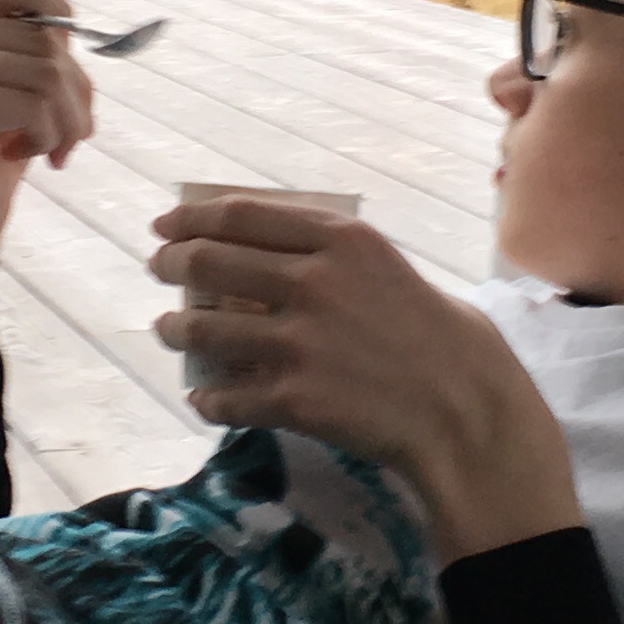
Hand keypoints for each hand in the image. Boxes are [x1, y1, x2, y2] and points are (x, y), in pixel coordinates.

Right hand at [0, 0, 92, 361]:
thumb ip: (2, 2)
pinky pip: (39, 100)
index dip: (61, 24)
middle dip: (74, 90)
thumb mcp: (7, 67)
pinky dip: (51, 137)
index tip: (59, 75)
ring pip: (50, 69)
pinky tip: (23, 159)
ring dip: (69, 119)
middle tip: (62, 134)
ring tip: (48, 148)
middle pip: (45, 32)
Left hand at [151, 195, 581, 561]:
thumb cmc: (436, 335)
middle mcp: (315, 282)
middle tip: (159, 267)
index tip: (167, 222)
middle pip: (211, 262)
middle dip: (171, 263)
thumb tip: (257, 251)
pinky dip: (207, 399)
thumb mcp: (390, 268)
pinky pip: (227, 397)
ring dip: (176, 329)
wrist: (464, 409)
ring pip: (206, 329)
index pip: (242, 215)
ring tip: (168, 329)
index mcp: (343, 240)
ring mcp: (301, 342)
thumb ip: (330, 254)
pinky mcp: (295, 399)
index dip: (193, 217)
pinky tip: (202, 399)